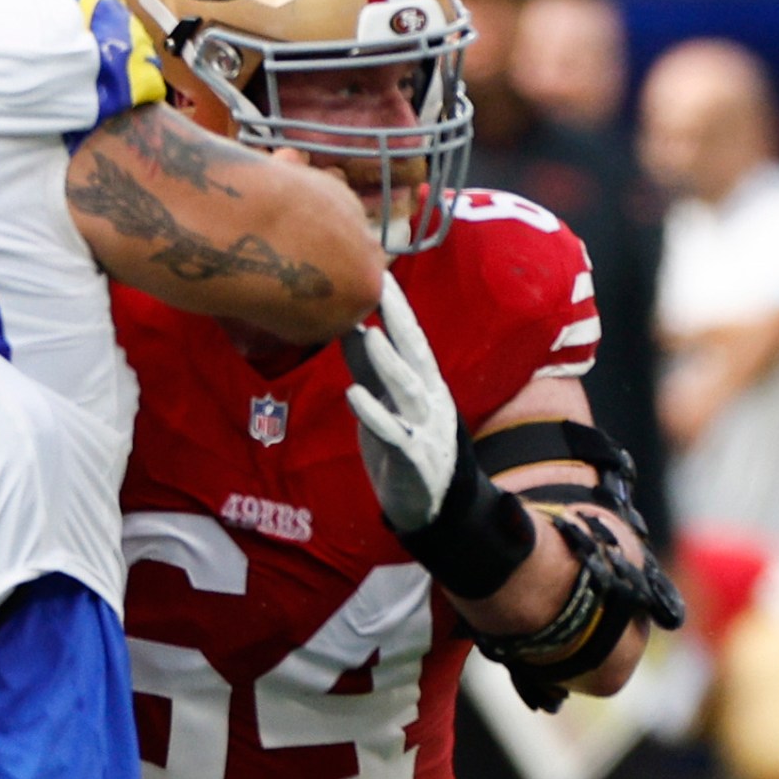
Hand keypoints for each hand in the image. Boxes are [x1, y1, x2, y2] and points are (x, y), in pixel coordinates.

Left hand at [340, 275, 459, 535]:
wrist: (432, 508)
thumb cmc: (403, 446)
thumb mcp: (384, 400)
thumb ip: (368, 367)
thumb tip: (346, 325)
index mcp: (425, 383)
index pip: (411, 337)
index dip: (396, 306)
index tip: (378, 270)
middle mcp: (431, 400)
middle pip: (415, 353)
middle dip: (399, 320)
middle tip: (379, 285)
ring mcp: (425, 429)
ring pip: (407, 390)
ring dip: (388, 363)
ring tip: (369, 335)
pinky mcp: (413, 460)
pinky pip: (393, 434)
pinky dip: (374, 415)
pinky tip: (353, 396)